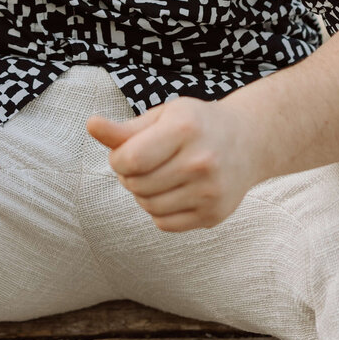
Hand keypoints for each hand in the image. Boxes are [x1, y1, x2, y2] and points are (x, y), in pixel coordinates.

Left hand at [87, 95, 262, 232]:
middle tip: (142, 163)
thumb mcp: (163, 116)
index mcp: (184, 128)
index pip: (130, 159)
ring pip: (148, 206)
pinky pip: (165, 223)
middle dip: (129, 175)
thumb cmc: (196, 124)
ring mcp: (210, 191)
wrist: (247, 141)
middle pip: (137, 184)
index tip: (124, 152)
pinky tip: (170, 191)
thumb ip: (125, 128)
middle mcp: (200, 161)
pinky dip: (158, 210)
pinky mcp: (214, 214)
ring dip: (141, 193)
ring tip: (155, 176)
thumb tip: (91, 125)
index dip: (117, 159)